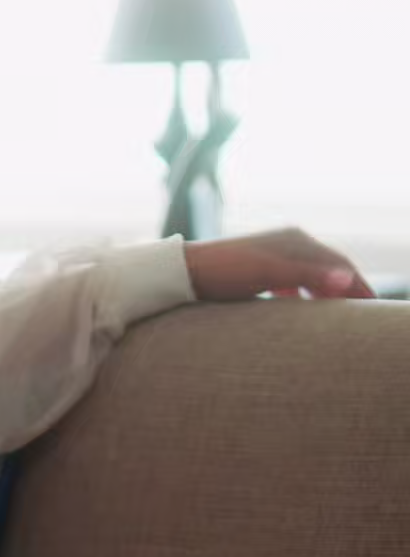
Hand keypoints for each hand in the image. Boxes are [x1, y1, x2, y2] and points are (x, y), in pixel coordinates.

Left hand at [184, 228, 375, 301]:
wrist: (181, 271)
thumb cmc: (224, 272)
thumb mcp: (267, 274)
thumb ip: (308, 275)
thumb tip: (348, 279)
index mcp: (295, 241)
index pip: (339, 263)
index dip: (358, 284)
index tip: (374, 308)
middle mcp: (287, 242)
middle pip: (327, 267)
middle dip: (346, 288)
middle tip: (363, 315)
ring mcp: (272, 254)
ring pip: (309, 275)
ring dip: (325, 292)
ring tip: (338, 315)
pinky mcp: (257, 267)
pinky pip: (290, 281)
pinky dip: (302, 294)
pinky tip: (299, 308)